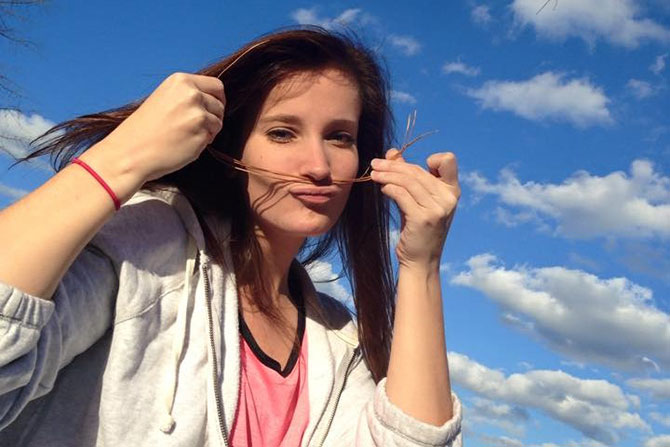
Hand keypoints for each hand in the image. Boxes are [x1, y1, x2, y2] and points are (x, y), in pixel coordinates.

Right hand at [90, 72, 224, 185]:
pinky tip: (184, 144)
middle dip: (214, 115)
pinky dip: (202, 142)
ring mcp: (198, 115)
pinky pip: (211, 138)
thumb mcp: (165, 98)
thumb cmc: (145, 128)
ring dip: (209, 130)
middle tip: (196, 126)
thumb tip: (212, 99)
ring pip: (218, 122)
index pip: (216, 85)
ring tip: (186, 135)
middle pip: (219, 104)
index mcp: (181, 81)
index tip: (212, 108)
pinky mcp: (201, 134)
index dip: (218, 98)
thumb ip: (187, 95)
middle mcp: (192, 94)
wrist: (130, 151)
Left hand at [370, 149, 459, 267]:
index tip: (412, 168)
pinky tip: (382, 189)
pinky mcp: (423, 218)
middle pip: (417, 171)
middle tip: (375, 164)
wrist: (420, 261)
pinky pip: (401, 194)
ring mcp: (437, 209)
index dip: (432, 159)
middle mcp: (448, 198)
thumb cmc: (418, 229)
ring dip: (386, 175)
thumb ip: (407, 176)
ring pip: (407, 180)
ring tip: (374, 174)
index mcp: (452, 191)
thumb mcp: (416, 200)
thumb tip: (392, 152)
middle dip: (393, 165)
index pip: (448, 161)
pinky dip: (388, 188)